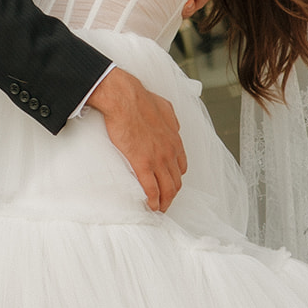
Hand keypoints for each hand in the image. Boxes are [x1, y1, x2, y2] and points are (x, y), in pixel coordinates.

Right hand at [87, 67, 186, 212]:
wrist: (125, 99)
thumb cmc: (141, 100)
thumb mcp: (165, 108)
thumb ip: (171, 120)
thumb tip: (174, 127)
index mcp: (174, 140)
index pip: (181, 167)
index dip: (176, 178)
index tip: (169, 183)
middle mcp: (170, 152)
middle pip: (176, 181)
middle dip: (172, 194)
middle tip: (164, 201)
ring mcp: (158, 159)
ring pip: (167, 189)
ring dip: (164, 202)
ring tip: (158, 208)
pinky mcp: (143, 164)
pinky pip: (151, 189)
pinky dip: (153, 201)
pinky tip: (151, 206)